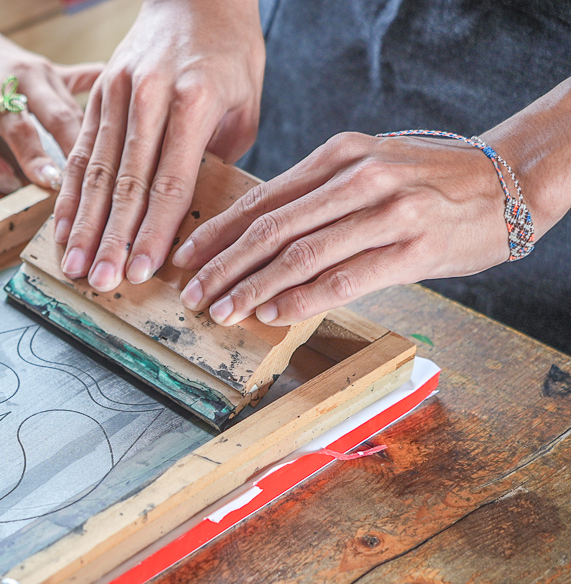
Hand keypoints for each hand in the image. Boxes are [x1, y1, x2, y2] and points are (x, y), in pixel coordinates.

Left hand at [0, 7, 100, 193]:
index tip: (53, 183)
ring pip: (75, 107)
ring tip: (112, 166)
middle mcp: (24, 78)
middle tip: (94, 182)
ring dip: (93, 136)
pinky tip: (126, 102)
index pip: (20, 131)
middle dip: (78, 151)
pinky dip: (101, 91)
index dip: (37, 159)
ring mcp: (43, 71)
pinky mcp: (53, 69)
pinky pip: (82, 80)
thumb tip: (8, 186)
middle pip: (59, 116)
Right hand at [54, 0, 263, 292]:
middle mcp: (150, 94)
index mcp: (194, 99)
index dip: (155, 232)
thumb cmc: (229, 54)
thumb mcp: (244, 104)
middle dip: (112, 239)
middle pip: (126, 182)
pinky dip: (68, 193)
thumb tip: (196, 213)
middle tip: (101, 282)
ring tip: (75, 265)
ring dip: (83, 224)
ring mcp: (118, 91)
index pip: (170, 182)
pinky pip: (79, 150)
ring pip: (96, 170)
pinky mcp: (98, 92)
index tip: (143, 270)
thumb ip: (217, 158)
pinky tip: (61, 227)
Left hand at [172, 132, 512, 326]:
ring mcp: (387, 212)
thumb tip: (253, 240)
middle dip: (222, 267)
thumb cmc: (429, 182)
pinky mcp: (414, 247)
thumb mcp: (367, 169)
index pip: (261, 200)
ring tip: (222, 311)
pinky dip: (302, 300)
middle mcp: (358, 178)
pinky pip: (344, 278)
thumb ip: (315, 198)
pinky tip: (273, 315)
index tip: (184, 259)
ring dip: (253, 289)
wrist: (511, 179)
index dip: (216, 233)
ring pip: (301, 256)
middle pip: (271, 229)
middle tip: (192, 296)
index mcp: (338, 156)